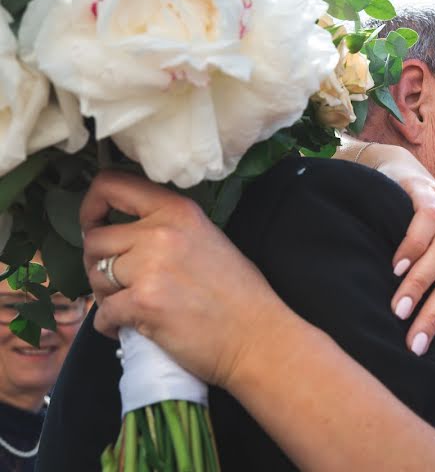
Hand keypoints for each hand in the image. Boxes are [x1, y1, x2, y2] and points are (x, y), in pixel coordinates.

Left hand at [81, 171, 274, 387]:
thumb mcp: (207, 238)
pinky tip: (132, 328)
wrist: (256, 335)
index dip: (91, 206)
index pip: (112, 185)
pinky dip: (110, 326)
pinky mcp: (142, 302)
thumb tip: (121, 235)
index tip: (95, 225)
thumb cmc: (238, 293)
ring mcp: (150, 267)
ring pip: (95, 276)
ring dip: (106, 296)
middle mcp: (161, 232)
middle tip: (119, 283)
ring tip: (133, 307)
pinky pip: (102, 313)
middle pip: (95, 239)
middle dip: (98, 264)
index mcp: (177, 210)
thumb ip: (166, 228)